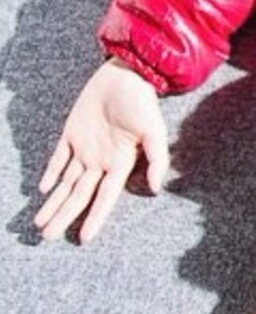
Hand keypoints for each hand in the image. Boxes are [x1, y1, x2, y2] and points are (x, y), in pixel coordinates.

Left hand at [35, 58, 168, 242]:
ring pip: (66, 182)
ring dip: (53, 202)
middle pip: (79, 195)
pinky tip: (44, 188)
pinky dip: (51, 172)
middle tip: (46, 237)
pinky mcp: (72, 132)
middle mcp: (101, 160)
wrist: (125, 74)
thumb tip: (156, 189)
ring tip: (40, 222)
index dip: (94, 218)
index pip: (104, 197)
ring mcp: (85, 147)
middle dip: (63, 216)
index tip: (83, 239)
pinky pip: (59, 157)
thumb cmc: (141, 102)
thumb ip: (157, 159)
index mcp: (120, 163)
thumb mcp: (154, 130)